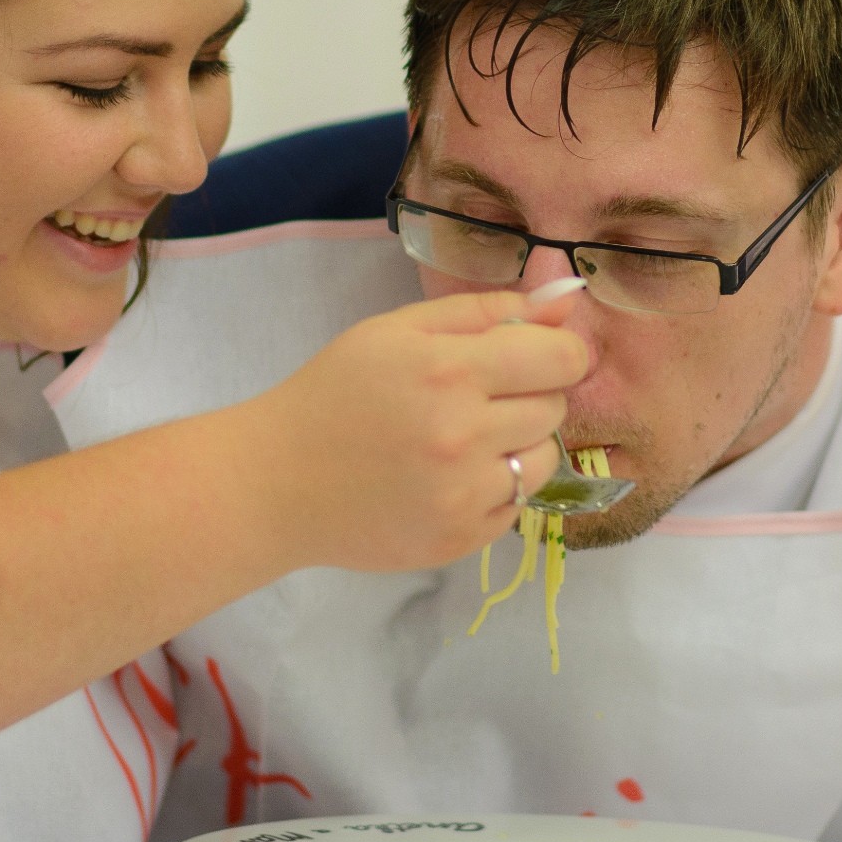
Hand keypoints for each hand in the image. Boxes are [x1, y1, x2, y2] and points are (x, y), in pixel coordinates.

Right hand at [247, 282, 586, 571]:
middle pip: (553, 408)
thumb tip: (564, 302)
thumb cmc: (335, 392)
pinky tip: (447, 479)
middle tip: (474, 400)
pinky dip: (493, 490)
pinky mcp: (460, 539)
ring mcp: (464, 494)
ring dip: (518, 447)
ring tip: (464, 442)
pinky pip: (515, 506)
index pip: (561, 358)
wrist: (276, 480)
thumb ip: (484, 310)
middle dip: (527, 397)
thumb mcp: (397, 331)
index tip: (533, 359)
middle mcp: (464, 434)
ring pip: (543, 461)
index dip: (557, 353)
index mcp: (450, 370)